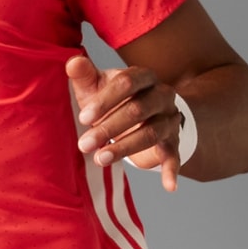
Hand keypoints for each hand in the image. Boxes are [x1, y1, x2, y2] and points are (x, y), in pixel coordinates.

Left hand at [66, 53, 185, 191]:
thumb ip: (84, 74)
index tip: (83, 117)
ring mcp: (169, 119)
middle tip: (84, 145)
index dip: (105, 100)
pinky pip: (174, 156)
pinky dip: (172, 170)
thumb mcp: (97, 86)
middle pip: (138, 109)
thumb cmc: (114, 100)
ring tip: (100, 160)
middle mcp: (162, 94)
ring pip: (151, 133)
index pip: (127, 82)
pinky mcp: (173, 142)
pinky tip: (169, 186)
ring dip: (125, 148)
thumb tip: (72, 62)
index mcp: (143, 77)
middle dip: (109, 128)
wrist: (146, 115)